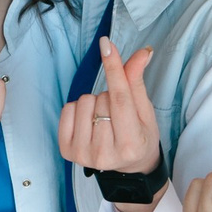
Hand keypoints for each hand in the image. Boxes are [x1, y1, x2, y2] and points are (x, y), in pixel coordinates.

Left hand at [58, 38, 159, 174]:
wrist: (128, 166)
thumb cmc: (139, 135)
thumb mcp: (144, 111)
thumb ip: (137, 82)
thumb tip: (143, 52)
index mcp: (130, 144)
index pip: (120, 99)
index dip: (114, 69)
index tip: (106, 44)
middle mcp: (105, 154)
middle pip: (101, 98)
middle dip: (109, 96)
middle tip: (117, 114)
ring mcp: (83, 155)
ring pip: (83, 102)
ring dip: (94, 102)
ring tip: (103, 119)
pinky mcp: (67, 151)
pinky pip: (67, 109)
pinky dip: (77, 109)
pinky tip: (88, 122)